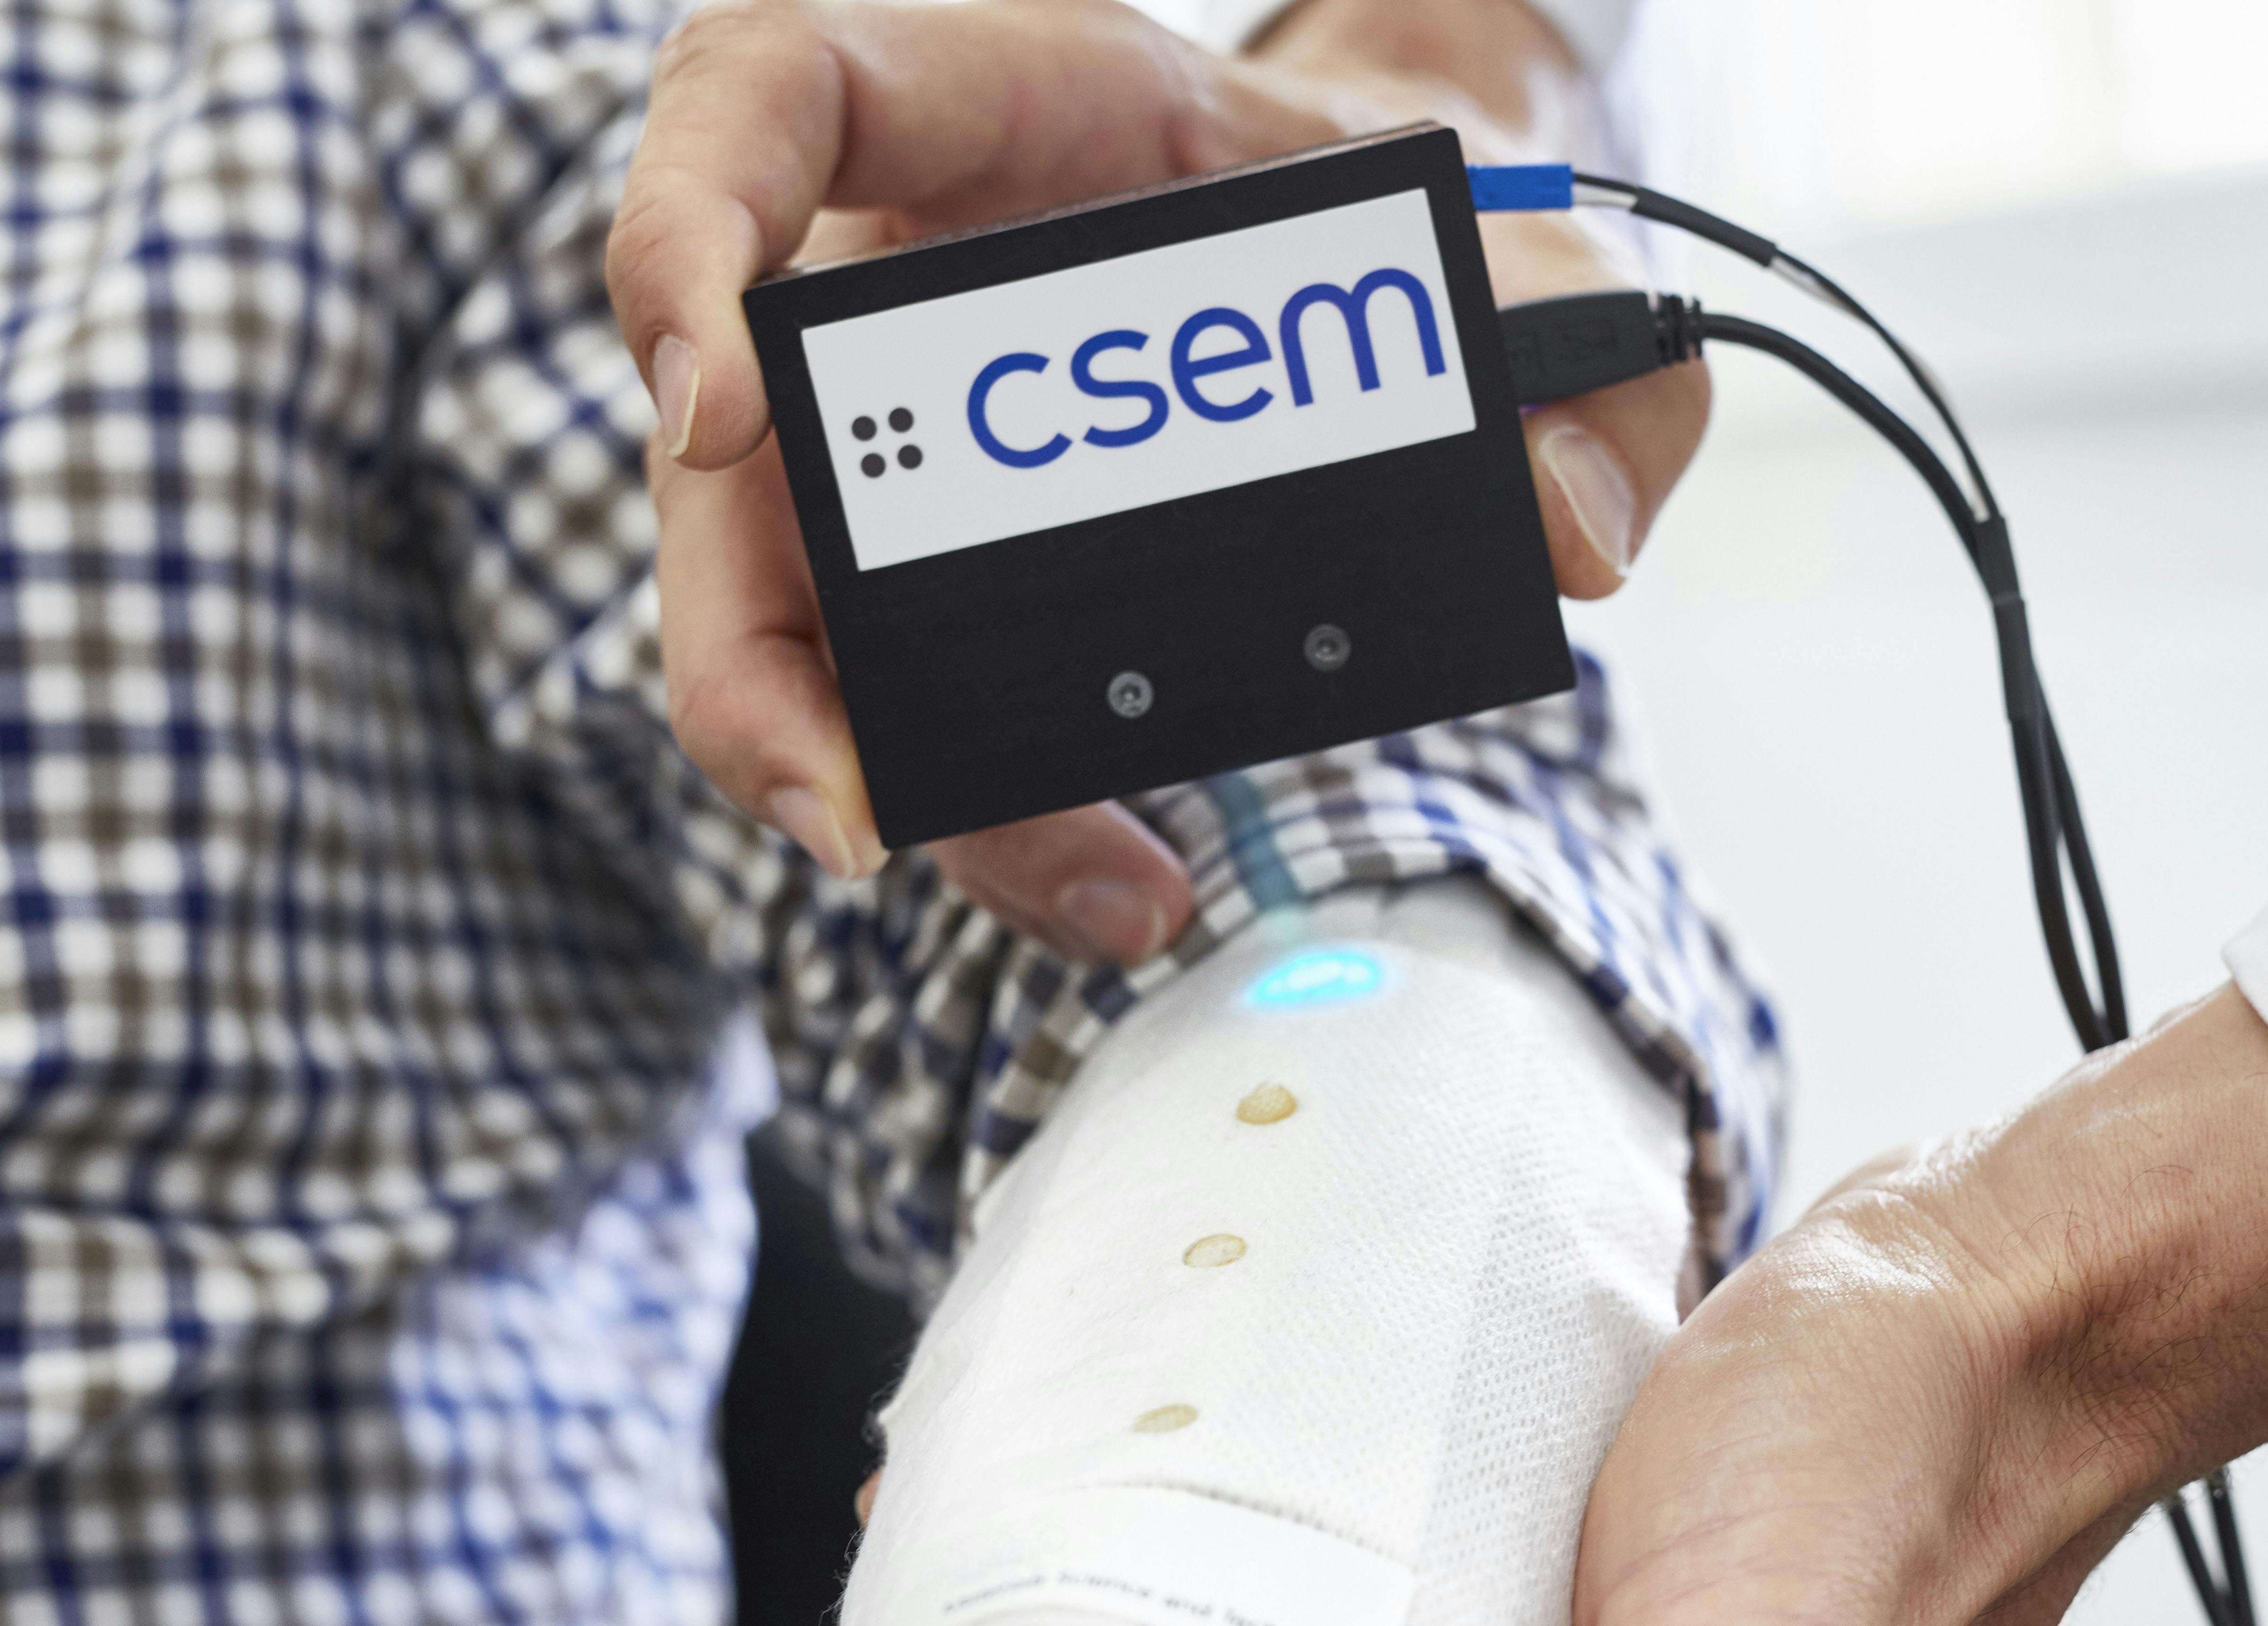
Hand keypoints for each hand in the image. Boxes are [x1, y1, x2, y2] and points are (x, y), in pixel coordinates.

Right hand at [607, 0, 1705, 961]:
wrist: (1415, 291)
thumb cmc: (1431, 240)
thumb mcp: (1536, 267)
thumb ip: (1580, 364)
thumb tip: (1570, 529)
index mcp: (1004, 105)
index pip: (770, 93)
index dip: (687, 236)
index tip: (717, 412)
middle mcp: (904, 275)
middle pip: (730, 459)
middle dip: (752, 663)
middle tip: (854, 819)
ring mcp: (904, 431)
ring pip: (798, 626)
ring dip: (888, 786)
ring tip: (1102, 891)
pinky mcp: (945, 561)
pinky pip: (902, 692)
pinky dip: (990, 807)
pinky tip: (1119, 881)